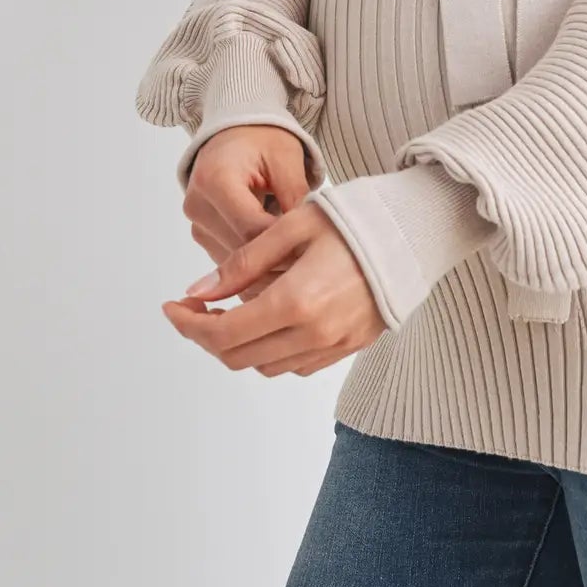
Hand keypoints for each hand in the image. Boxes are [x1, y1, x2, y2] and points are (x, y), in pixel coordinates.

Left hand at [161, 201, 387, 377]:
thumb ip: (242, 263)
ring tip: (229, 311)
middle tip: (195, 306)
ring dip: (238, 345)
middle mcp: (314, 333)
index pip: (223, 333)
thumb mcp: (292, 226)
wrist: (415, 233)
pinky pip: (297, 365)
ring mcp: (334, 345)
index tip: (172, 306)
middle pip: (238, 357)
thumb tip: (199, 291)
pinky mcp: (350, 347)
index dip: (188, 324)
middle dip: (206, 335)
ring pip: (265, 366)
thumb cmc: (355, 220)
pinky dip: (272, 350)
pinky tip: (269, 319)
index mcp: (296, 300)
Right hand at [182, 125, 315, 286]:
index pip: (252, 229)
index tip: (313, 249)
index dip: (284, 243)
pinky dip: (254, 265)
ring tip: (299, 264)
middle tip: (312, 263)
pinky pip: (229, 261)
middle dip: (278, 258)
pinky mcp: (201, 235)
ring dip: (266, 267)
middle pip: (241, 249)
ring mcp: (196, 223)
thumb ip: (296, 196)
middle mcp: (198, 205)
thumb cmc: (261, 140)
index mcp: (215, 179)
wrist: (235, 134)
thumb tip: (310, 237)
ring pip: (234, 262)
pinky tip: (280, 260)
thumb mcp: (286, 159)